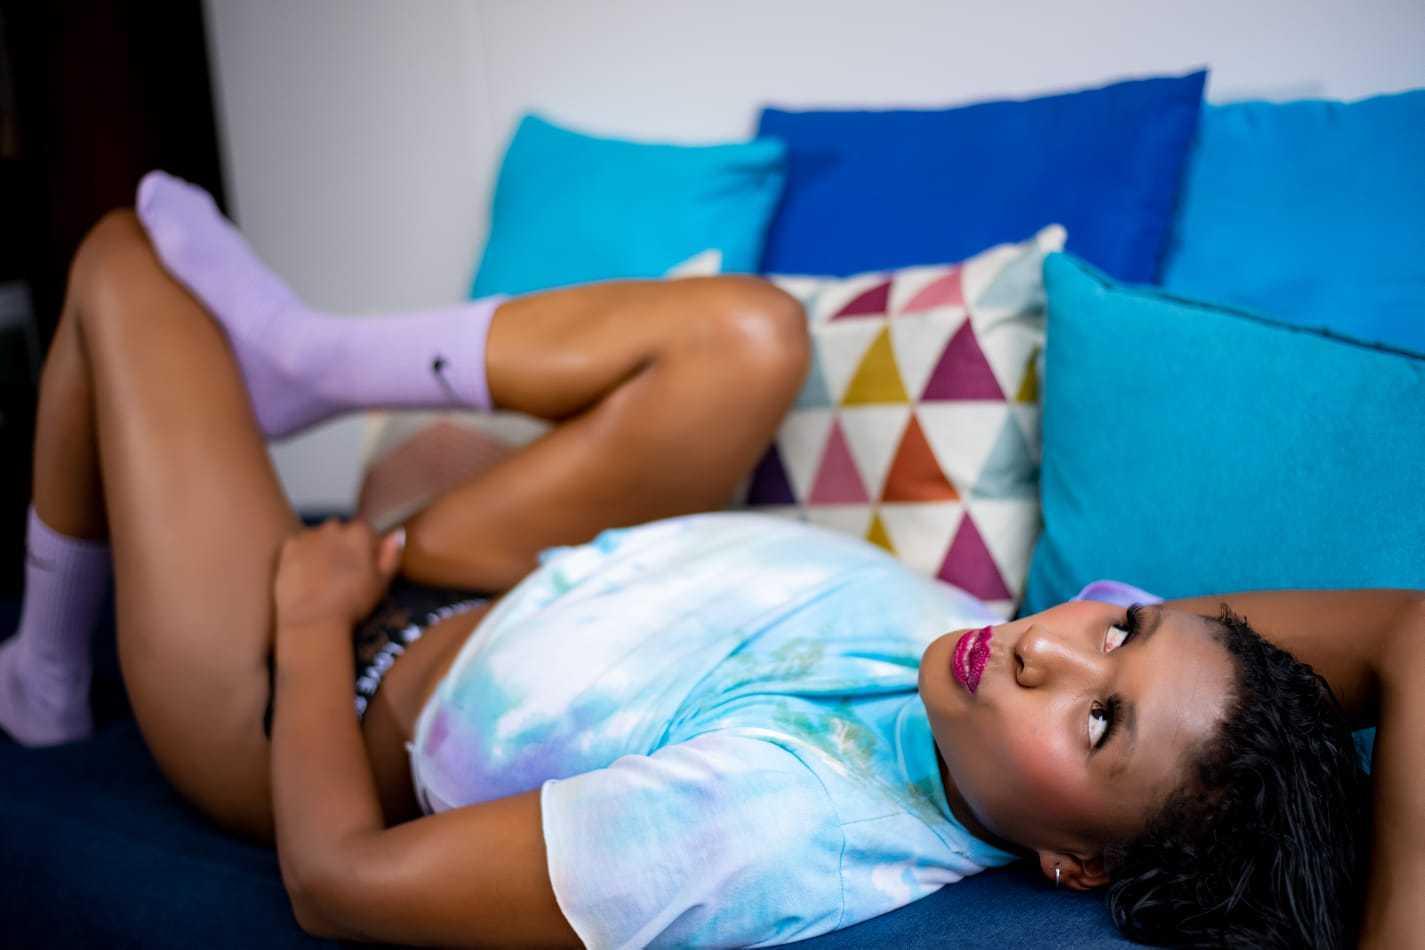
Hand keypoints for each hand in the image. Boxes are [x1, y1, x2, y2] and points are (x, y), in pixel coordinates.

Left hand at [273, 518, 404, 630]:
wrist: (314, 619)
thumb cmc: (352, 603)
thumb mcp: (382, 582)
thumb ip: (391, 554)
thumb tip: (396, 533)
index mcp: (360, 533)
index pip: (366, 533)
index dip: (366, 553)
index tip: (362, 572)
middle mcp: (335, 527)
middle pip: (340, 533)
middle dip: (341, 548)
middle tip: (340, 577)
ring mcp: (310, 535)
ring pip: (318, 538)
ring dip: (321, 551)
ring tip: (321, 580)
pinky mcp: (289, 547)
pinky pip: (298, 546)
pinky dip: (302, 557)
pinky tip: (306, 578)